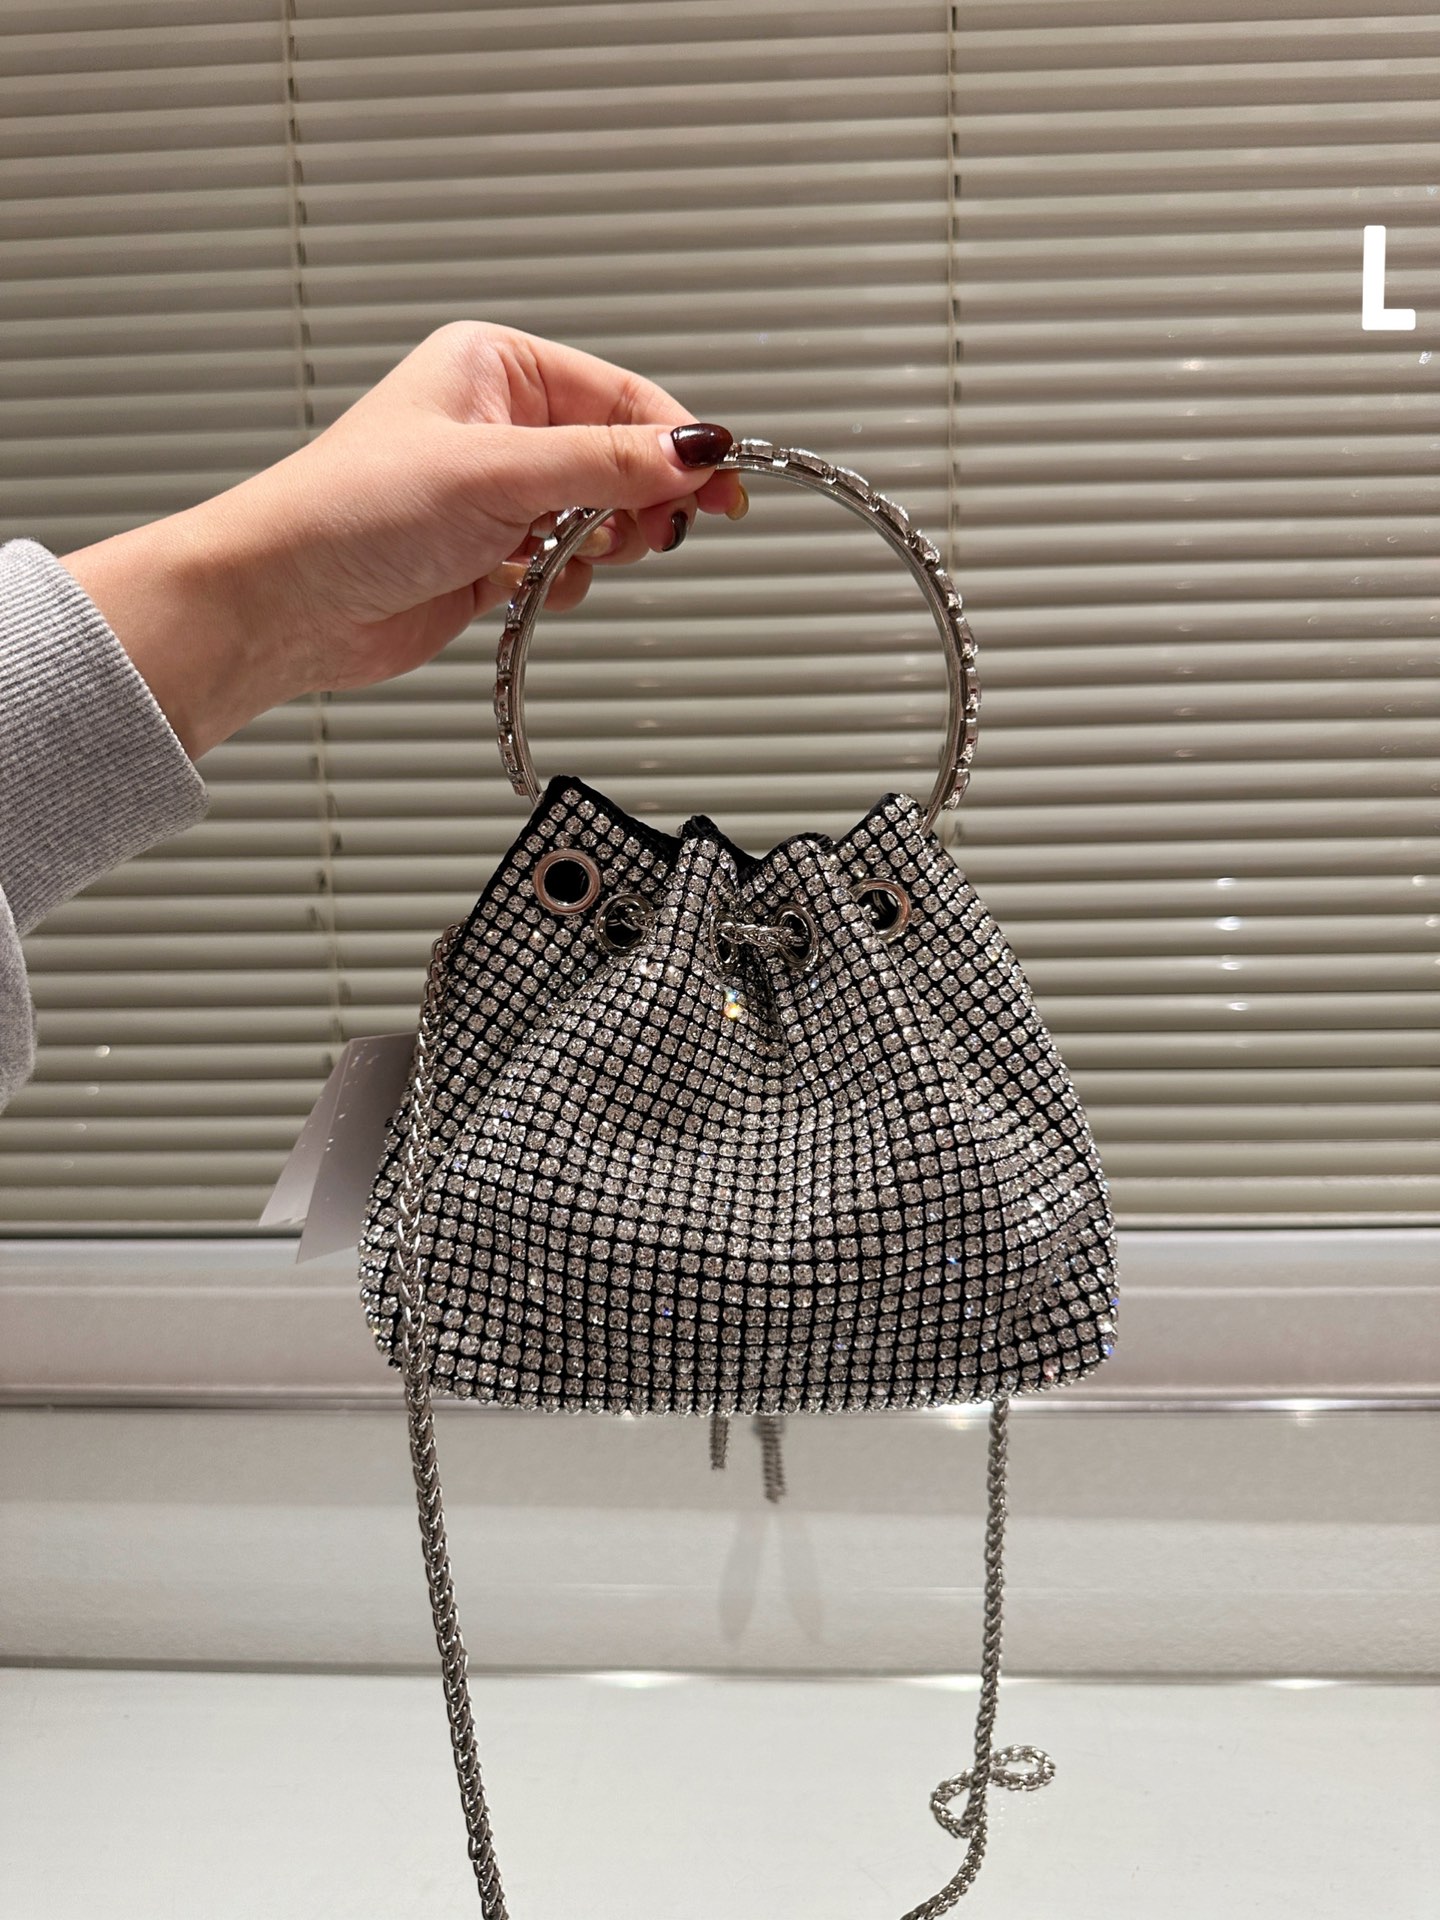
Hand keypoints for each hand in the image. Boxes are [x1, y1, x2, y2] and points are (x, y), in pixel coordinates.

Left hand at [61, 322, 746, 758]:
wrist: (282, 603)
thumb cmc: (347, 511)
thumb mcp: (495, 474)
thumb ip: (603, 464)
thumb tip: (695, 450)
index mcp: (496, 369)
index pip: (622, 397)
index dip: (679, 443)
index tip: (724, 485)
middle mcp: (500, 426)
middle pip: (620, 460)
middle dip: (635, 503)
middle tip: (644, 533)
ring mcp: (496, 496)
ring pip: (599, 519)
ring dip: (595, 549)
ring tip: (554, 557)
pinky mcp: (491, 557)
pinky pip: (566, 568)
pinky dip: (561, 584)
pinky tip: (524, 586)